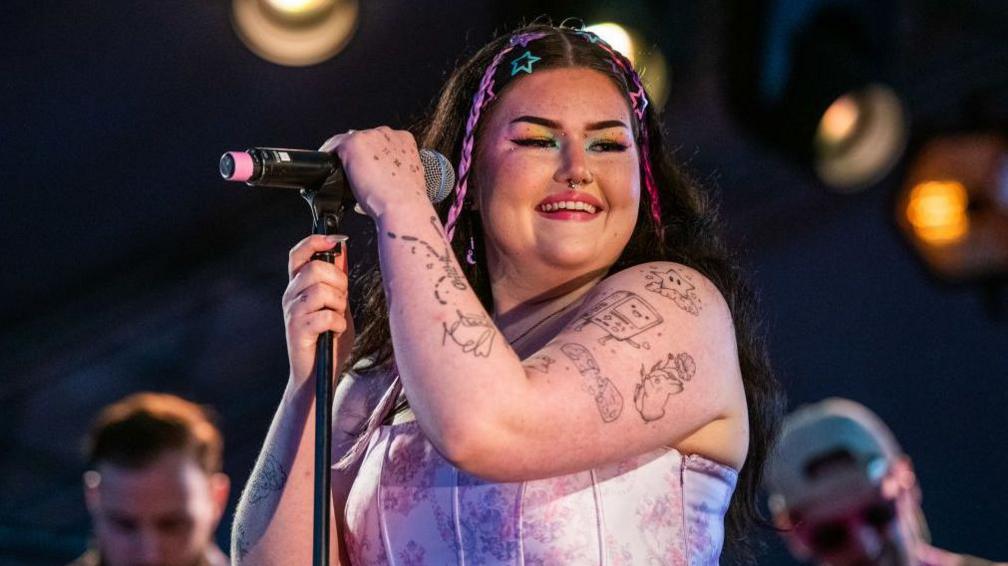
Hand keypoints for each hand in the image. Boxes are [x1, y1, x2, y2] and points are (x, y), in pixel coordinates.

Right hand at [282, 234, 354, 386]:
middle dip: (338, 281)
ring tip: (338, 319)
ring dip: (339, 304)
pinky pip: (325, 315)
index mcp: (299, 286)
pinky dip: (338, 324)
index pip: (298, 254)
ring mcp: (291, 313)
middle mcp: (290, 296)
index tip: (335, 240)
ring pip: (321, 291)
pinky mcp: (296, 331)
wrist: (319, 376)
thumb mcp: (339, 304)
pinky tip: (335, 332)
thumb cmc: (330, 340)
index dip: (315, 241)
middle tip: (342, 299)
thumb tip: (341, 249)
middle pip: (315, 268)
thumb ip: (338, 279)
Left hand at [319, 127, 428, 218]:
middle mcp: (388, 134)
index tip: (367, 169)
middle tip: (353, 175)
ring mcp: (370, 136)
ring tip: (339, 173)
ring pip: (349, 141)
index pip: (381, 143)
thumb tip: (376, 179)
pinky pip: (334, 145)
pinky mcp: (354, 143)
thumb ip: (393, 172)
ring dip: (344, 156)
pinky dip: (328, 154)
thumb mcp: (406, 179)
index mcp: (405, 141)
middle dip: (359, 156)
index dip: (372, 156)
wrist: (403, 206)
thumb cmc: (407, 200)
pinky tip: (326, 168)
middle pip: (365, 140)